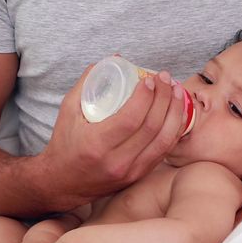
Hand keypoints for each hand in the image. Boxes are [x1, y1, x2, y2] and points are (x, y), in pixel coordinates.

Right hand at [37, 64, 188, 202]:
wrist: (63, 183)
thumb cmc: (64, 143)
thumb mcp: (68, 111)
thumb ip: (87, 83)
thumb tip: (113, 60)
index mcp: (96, 145)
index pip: (130, 119)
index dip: (145, 96)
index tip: (150, 79)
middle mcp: (116, 162)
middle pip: (151, 127)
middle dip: (164, 98)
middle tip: (166, 79)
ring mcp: (130, 172)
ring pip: (164, 140)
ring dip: (176, 112)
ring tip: (178, 91)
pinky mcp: (139, 176)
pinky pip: (164, 151)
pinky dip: (175, 130)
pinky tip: (178, 112)